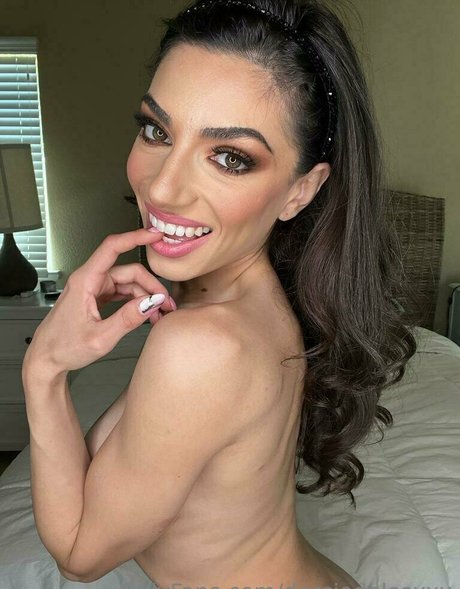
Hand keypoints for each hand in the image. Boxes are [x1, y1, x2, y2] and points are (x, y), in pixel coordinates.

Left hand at [22, 228, 174, 376]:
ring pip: (129, 284)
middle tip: (166, 305)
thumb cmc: (63, 347)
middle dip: (151, 286)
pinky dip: (137, 302)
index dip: (135, 237)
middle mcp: (90, 280)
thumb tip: (152, 302)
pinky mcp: (98, 297)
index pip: (112, 248)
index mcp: (85, 281)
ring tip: (159, 315)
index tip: (155, 235)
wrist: (46, 359)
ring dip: (146, 297)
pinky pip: (123, 293)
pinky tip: (146, 314)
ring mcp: (94, 288)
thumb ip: (128, 319)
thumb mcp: (100, 338)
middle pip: (129, 271)